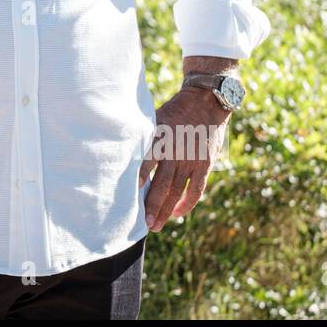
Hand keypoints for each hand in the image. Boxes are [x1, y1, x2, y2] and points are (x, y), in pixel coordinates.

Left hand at [139, 82, 230, 231]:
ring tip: (155, 225)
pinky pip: (196, 189)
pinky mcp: (205, 164)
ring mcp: (192, 159)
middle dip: (151, 206)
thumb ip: (143, 138)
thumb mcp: (154, 119)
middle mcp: (176, 151)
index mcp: (160, 138)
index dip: (137, 180)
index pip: (146, 162)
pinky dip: (186, 204)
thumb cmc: (173, 112)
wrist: (205, 101)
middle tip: (142, 224)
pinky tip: (177, 214)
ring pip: (177, 191)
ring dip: (166, 210)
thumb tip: (121, 155)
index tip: (127, 197)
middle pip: (161, 184)